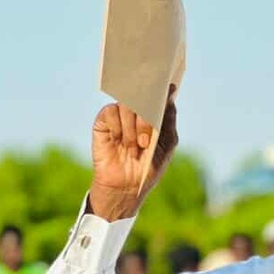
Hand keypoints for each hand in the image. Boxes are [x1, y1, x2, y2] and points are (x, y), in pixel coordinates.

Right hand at [88, 89, 178, 221]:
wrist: (126, 188)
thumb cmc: (147, 169)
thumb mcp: (166, 144)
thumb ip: (169, 119)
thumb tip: (170, 94)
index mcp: (151, 116)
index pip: (156, 94)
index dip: (160, 88)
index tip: (167, 86)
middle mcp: (135, 113)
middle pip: (141, 97)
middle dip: (146, 118)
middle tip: (145, 141)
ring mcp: (119, 117)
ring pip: (126, 105)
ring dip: (132, 129)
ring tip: (133, 149)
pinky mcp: (103, 122)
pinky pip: (111, 111)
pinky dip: (117, 127)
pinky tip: (118, 141)